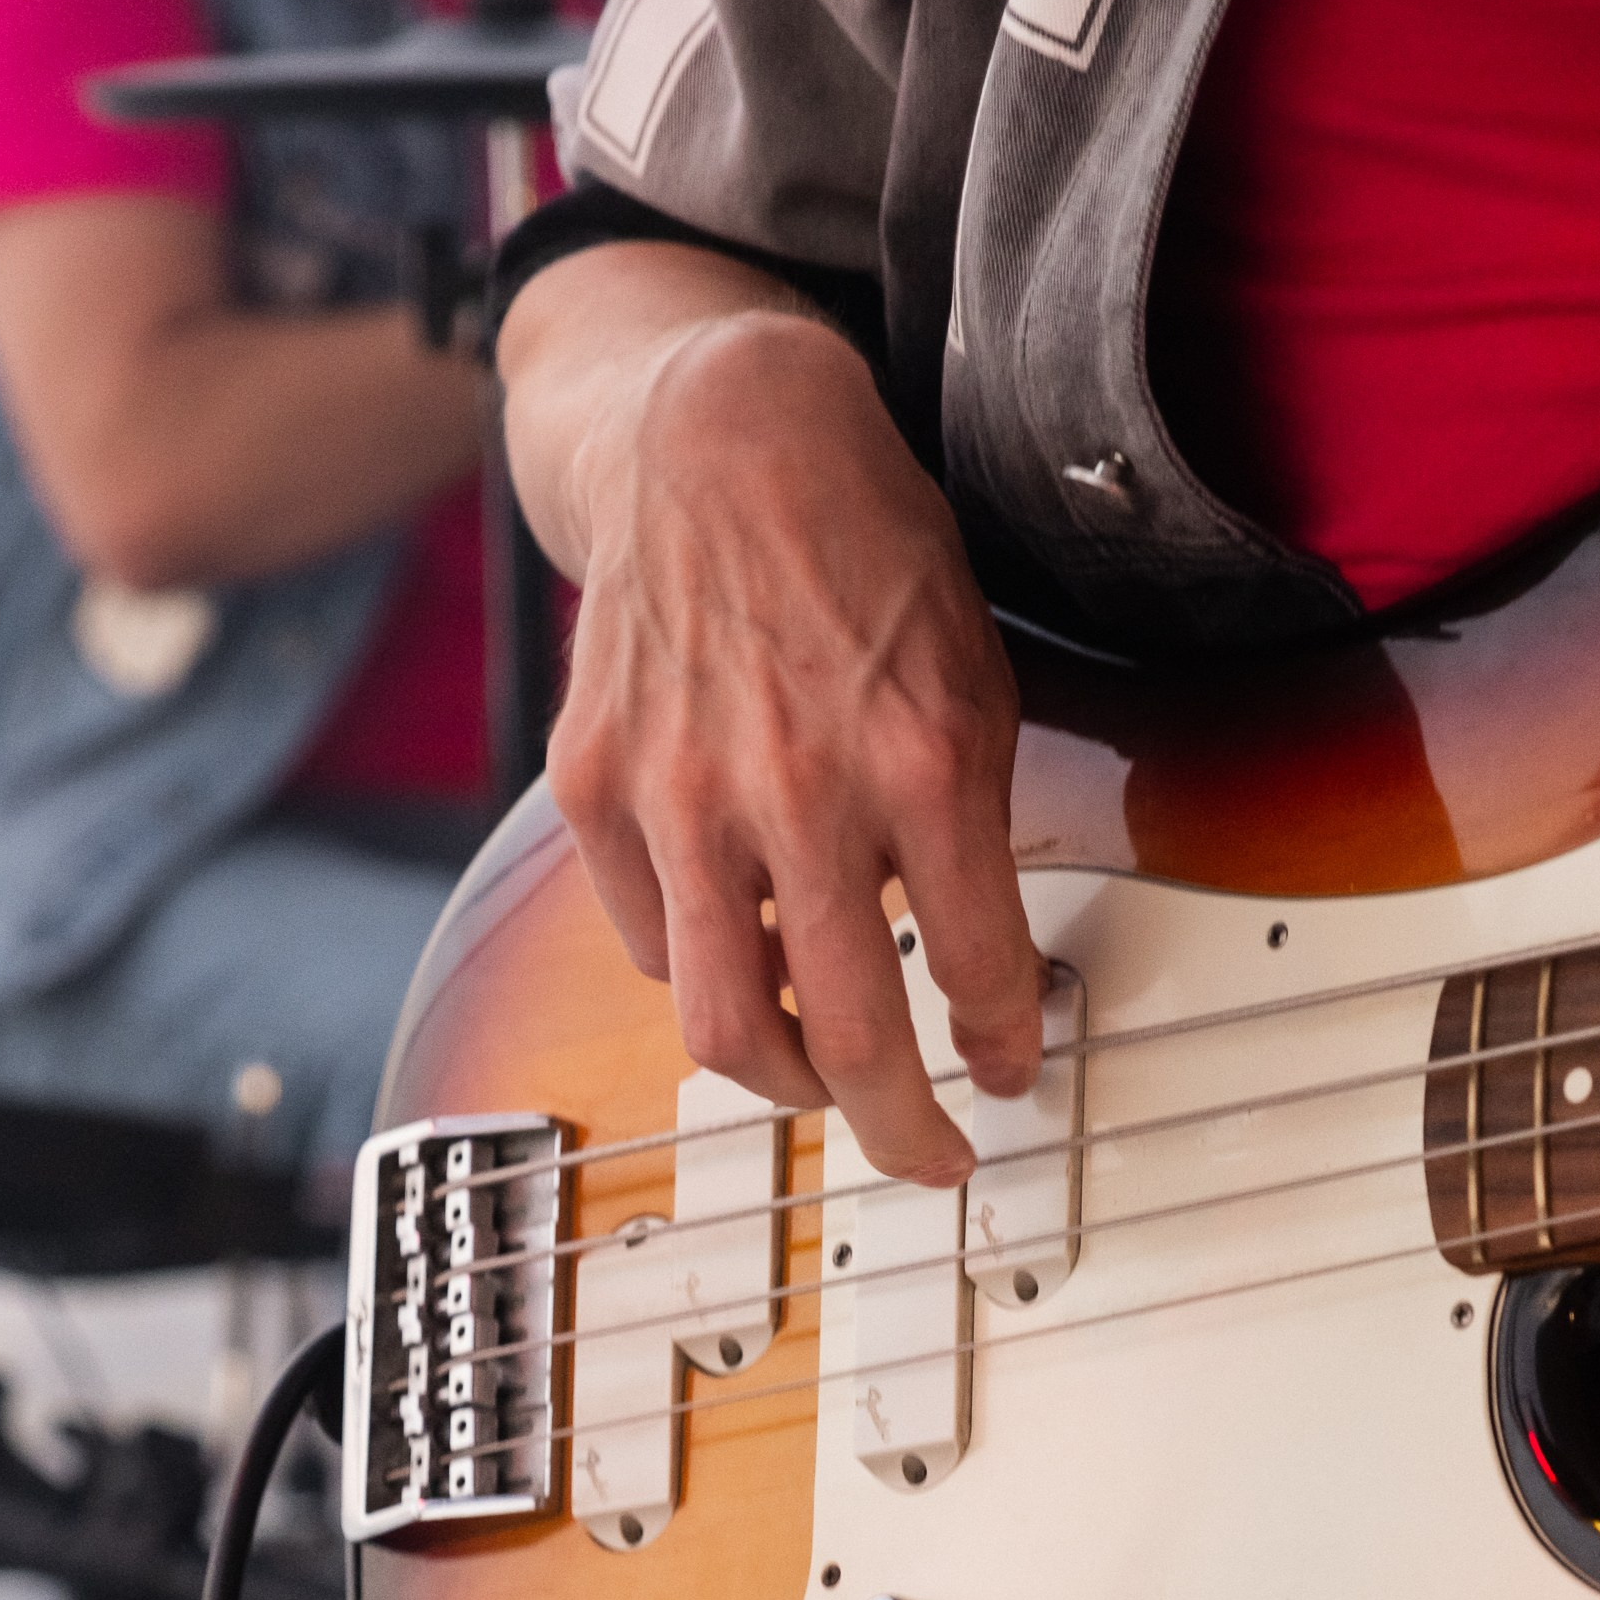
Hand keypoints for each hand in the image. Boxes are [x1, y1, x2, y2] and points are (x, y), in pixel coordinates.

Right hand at [505, 263, 1042, 1180]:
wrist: (722, 442)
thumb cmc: (862, 558)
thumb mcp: (972, 680)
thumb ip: (970, 834)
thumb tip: (972, 985)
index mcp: (920, 760)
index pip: (977, 971)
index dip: (1001, 1053)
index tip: (1006, 1081)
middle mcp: (797, 790)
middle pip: (851, 1041)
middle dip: (904, 1133)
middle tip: (929, 1156)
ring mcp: (680, 793)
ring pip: (724, 1024)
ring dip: (788, 1084)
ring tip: (823, 1080)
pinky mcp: (594, 785)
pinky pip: (651, 942)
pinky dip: (704, 968)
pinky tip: (740, 941)